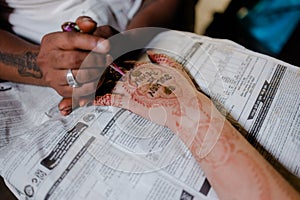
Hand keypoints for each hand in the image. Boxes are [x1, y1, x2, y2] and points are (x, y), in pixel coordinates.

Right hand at [37, 16, 109, 98]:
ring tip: (105, 67)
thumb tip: (90, 24)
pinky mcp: (60, 90)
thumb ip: (84, 25)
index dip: (91, 42)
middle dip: (96, 59)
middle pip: (75, 60)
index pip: (72, 39)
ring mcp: (52, 76)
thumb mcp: (75, 32)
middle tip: (109, 58)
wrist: (54, 64)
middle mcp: (47, 59)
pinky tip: (100, 78)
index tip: (107, 45)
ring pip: (78, 76)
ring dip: (97, 72)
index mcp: (51, 41)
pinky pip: (80, 91)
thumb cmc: (70, 47)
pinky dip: (93, 85)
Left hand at [93, 51, 217, 147]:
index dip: (109, 59)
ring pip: (106, 83)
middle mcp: (134, 76)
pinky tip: (86, 100)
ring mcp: (131, 89)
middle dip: (96, 69)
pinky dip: (96, 99)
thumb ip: (161, 59)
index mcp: (143, 67)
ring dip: (92, 82)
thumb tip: (150, 53)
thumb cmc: (182, 90)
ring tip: (79, 84)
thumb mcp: (174, 69)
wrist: (184, 108)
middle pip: (110, 70)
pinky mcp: (130, 104)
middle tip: (82, 69)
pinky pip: (109, 100)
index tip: (99, 58)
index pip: (122, 59)